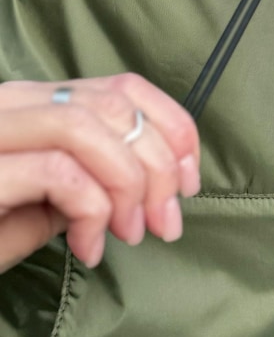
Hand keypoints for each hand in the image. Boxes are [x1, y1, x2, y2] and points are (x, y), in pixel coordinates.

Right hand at [0, 74, 199, 272]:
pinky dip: (92, 211)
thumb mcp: (42, 204)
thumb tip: (149, 185)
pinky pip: (61, 172)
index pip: (123, 87)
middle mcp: (11, 104)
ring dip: (130, 185)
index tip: (191, 179)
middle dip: (161, 166)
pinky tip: (88, 249)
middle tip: (167, 223)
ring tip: (131, 234)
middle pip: (116, 107)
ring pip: (90, 128)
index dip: (172, 126)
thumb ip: (88, 180)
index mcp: (33, 104)